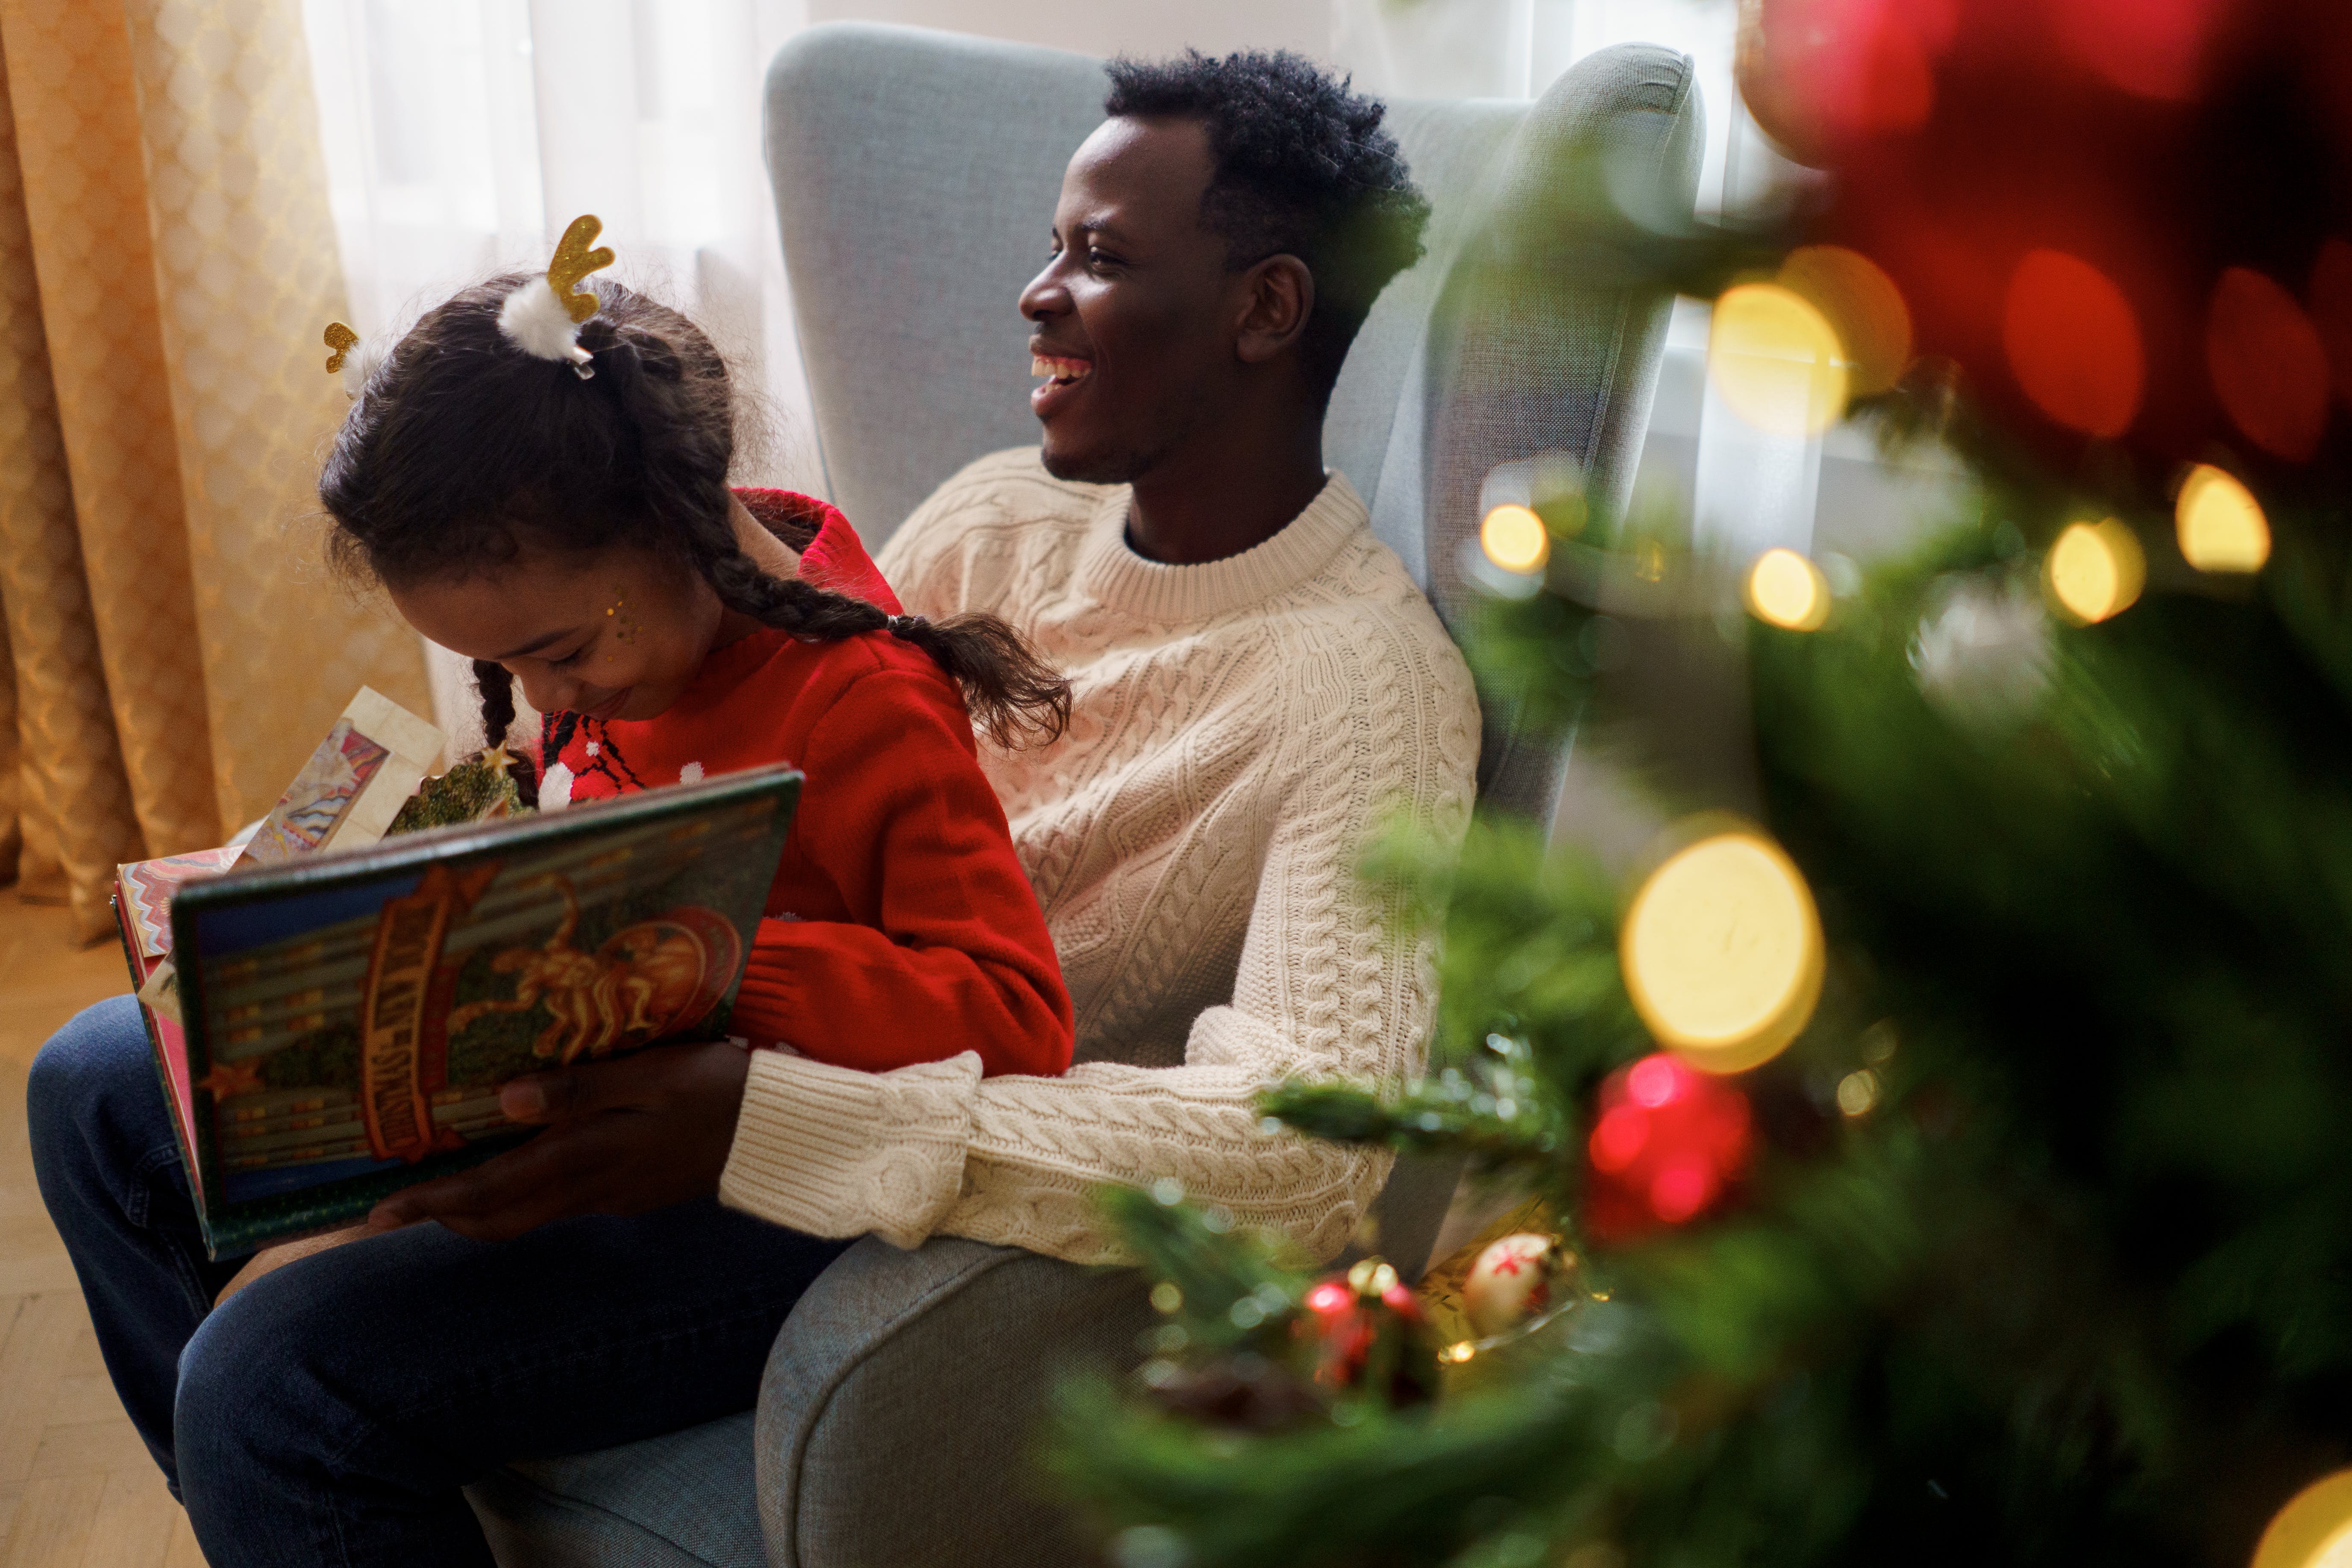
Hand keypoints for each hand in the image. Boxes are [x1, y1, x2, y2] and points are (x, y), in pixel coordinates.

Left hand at [367, 1039, 751, 1241]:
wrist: (782, 1137)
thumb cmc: (720, 1091)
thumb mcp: (653, 1075)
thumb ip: (580, 1088)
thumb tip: (503, 1100)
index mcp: (587, 1157)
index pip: (492, 1191)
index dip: (431, 1202)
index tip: (377, 1215)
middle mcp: (591, 1188)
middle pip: (499, 1219)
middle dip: (443, 1216)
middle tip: (393, 1210)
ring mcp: (613, 1195)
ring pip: (527, 1215)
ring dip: (478, 1210)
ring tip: (441, 1189)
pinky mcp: (632, 1191)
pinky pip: (559, 1203)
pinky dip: (521, 1195)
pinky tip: (518, 1167)